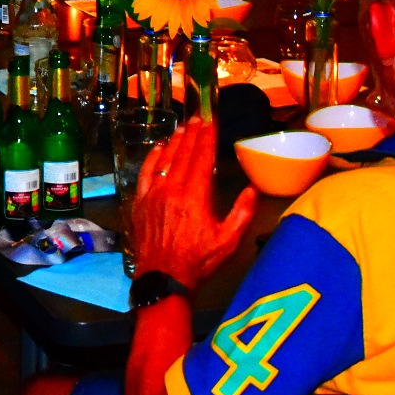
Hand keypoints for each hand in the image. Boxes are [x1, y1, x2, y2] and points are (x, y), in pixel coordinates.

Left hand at [128, 118, 256, 289]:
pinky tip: (158, 147)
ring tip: (183, 127)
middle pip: (183, 154)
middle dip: (192, 133)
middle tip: (198, 117)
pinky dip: (153, 157)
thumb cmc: (198, 261)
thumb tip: (253, 189)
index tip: (211, 121)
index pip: (202, 158)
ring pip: (165, 159)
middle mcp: (173, 189)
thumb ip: (242, 213)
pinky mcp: (141, 202)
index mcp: (196, 196)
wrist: (163, 277)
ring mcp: (154, 194)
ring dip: (175, 141)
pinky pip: (146, 172)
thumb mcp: (228, 241)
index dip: (207, 137)